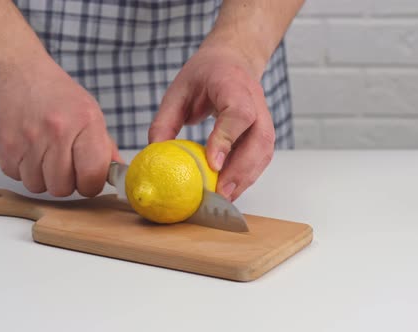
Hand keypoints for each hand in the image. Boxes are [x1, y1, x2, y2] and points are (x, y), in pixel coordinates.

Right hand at [0, 57, 120, 196]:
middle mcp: (56, 133)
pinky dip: (22, 169)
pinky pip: (16, 177)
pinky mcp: (4, 147)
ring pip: (37, 186)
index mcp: (85, 124)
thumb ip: (104, 147)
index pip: (92, 177)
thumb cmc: (57, 95)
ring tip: (42, 152)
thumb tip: (117, 173)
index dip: (90, 183)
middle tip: (62, 163)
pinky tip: (26, 148)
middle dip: (64, 182)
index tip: (86, 177)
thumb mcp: (90, 113)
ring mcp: (27, 141)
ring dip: (41, 176)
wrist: (18, 73)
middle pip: (62, 189)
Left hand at [148, 44, 274, 200]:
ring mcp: (264, 118)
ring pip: (263, 153)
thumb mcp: (178, 90)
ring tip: (223, 200)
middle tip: (218, 193)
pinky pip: (260, 158)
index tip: (212, 163)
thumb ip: (165, 120)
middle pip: (259, 139)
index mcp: (233, 85)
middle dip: (240, 170)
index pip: (238, 113)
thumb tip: (153, 154)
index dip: (227, 139)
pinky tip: (229, 192)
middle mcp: (255, 101)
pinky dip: (247, 177)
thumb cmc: (205, 74)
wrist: (234, 60)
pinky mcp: (263, 133)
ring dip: (245, 179)